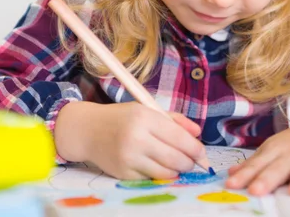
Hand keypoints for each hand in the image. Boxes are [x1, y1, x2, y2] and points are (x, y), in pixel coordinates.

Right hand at [55, 101, 205, 179]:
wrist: (88, 130)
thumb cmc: (123, 118)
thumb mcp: (148, 110)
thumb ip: (176, 121)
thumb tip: (198, 134)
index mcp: (145, 118)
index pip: (180, 138)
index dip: (196, 149)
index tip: (201, 153)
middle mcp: (136, 139)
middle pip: (176, 159)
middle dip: (189, 163)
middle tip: (191, 161)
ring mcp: (128, 158)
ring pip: (166, 173)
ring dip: (177, 171)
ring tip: (177, 164)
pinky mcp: (123, 174)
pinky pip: (151, 179)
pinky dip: (159, 175)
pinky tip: (158, 167)